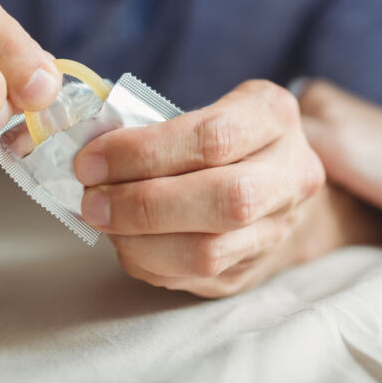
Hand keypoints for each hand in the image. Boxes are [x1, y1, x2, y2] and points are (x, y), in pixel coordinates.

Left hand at [74, 80, 326, 297]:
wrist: (277, 178)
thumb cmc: (226, 134)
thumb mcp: (208, 103)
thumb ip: (157, 123)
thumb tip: (91, 152)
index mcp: (274, 116)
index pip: (213, 138)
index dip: (145, 152)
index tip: (91, 160)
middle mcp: (289, 174)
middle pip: (225, 201)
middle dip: (144, 205)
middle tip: (92, 200)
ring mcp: (277, 228)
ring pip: (210, 252)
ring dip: (140, 241)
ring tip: (103, 221)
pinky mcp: (252, 270)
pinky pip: (194, 279)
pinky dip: (147, 262)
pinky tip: (125, 241)